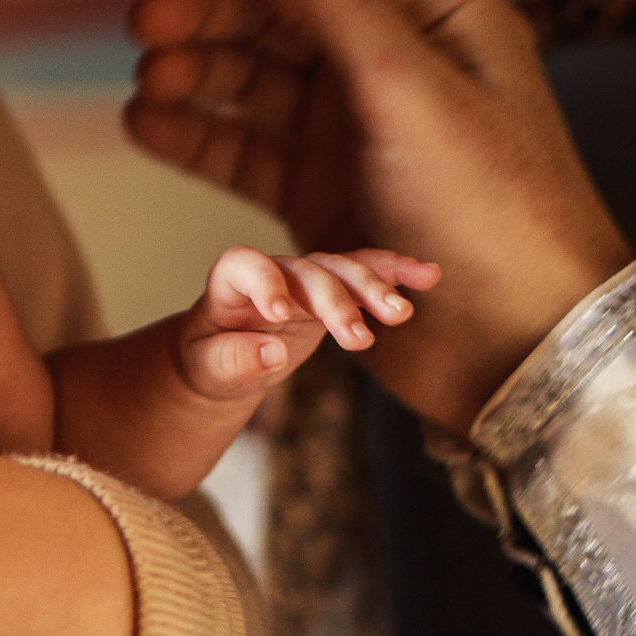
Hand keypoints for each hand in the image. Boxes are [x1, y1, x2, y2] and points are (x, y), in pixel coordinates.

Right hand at [127, 0, 631, 429]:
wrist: (523, 349)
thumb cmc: (499, 213)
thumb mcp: (410, 87)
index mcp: (432, 16)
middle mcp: (389, 65)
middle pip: (272, 10)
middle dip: (203, 8)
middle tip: (144, 21)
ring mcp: (353, 133)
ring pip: (251, 79)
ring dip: (195, 70)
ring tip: (151, 79)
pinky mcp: (323, 196)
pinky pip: (242, 149)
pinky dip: (194, 134)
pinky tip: (149, 123)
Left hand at [177, 244, 440, 399]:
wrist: (223, 357)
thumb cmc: (209, 361)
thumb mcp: (207, 370)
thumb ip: (232, 360)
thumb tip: (273, 350)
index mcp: (230, 285)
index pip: (246, 266)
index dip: (264, 284)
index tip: (280, 315)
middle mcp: (272, 273)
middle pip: (307, 271)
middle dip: (335, 301)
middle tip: (359, 340)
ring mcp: (305, 279)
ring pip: (342, 269)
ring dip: (373, 287)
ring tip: (402, 314)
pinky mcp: (331, 291)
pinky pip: (364, 273)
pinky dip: (394, 272)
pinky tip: (427, 274)